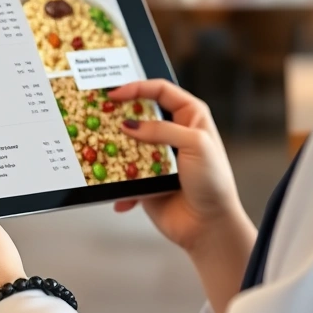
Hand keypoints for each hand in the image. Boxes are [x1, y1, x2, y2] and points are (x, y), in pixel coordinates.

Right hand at [108, 80, 248, 252]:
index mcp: (190, 116)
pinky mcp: (146, 178)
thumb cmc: (213, 181)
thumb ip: (162, 129)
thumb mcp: (195, 144)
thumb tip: (130, 125)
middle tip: (100, 116)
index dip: (137, 88)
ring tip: (103, 153)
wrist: (209, 225)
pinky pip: (125, 174)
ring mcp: (157, 156)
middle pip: (139, 114)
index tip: (114, 94)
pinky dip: (120, 184)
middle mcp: (173, 132)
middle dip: (120, 116)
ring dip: (116, 150)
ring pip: (128, 144)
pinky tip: (123, 196)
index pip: (160, 91)